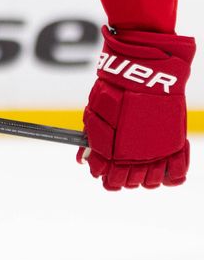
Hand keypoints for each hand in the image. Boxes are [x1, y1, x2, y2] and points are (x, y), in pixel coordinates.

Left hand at [79, 27, 194, 189]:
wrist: (145, 76)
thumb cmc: (117, 91)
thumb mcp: (96, 114)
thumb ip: (93, 139)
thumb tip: (83, 158)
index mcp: (112, 151)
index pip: (105, 175)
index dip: (100, 173)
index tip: (99, 170)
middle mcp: (136, 157)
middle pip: (127, 182)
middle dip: (120, 178)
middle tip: (118, 169)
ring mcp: (157, 153)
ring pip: (150, 183)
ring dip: (143, 179)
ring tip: (138, 168)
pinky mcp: (175, 147)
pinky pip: (176, 174)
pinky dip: (169, 177)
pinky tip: (161, 172)